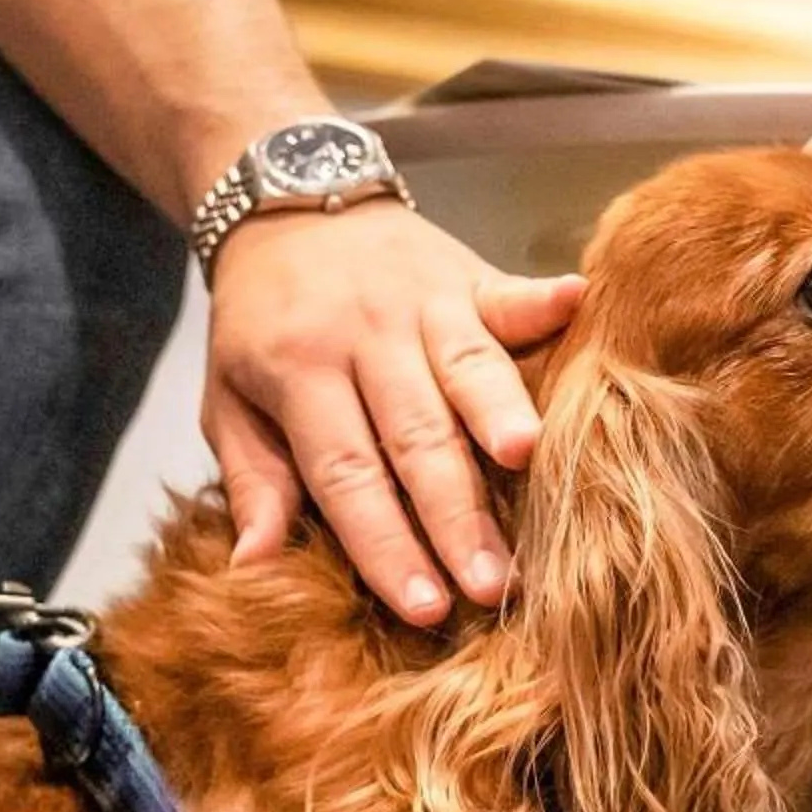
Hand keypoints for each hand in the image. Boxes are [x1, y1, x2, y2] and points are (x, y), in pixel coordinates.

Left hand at [201, 202, 583, 623]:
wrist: (283, 203)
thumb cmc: (261, 326)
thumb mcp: (229, 402)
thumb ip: (253, 483)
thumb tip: (253, 568)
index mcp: (299, 374)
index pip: (347, 474)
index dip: (386, 543)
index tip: (423, 607)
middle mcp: (363, 337)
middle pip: (416, 436)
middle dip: (454, 513)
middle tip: (490, 584)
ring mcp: (421, 301)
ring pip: (467, 368)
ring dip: (502, 412)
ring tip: (530, 462)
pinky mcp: (468, 274)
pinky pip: (509, 290)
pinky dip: (544, 298)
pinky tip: (582, 303)